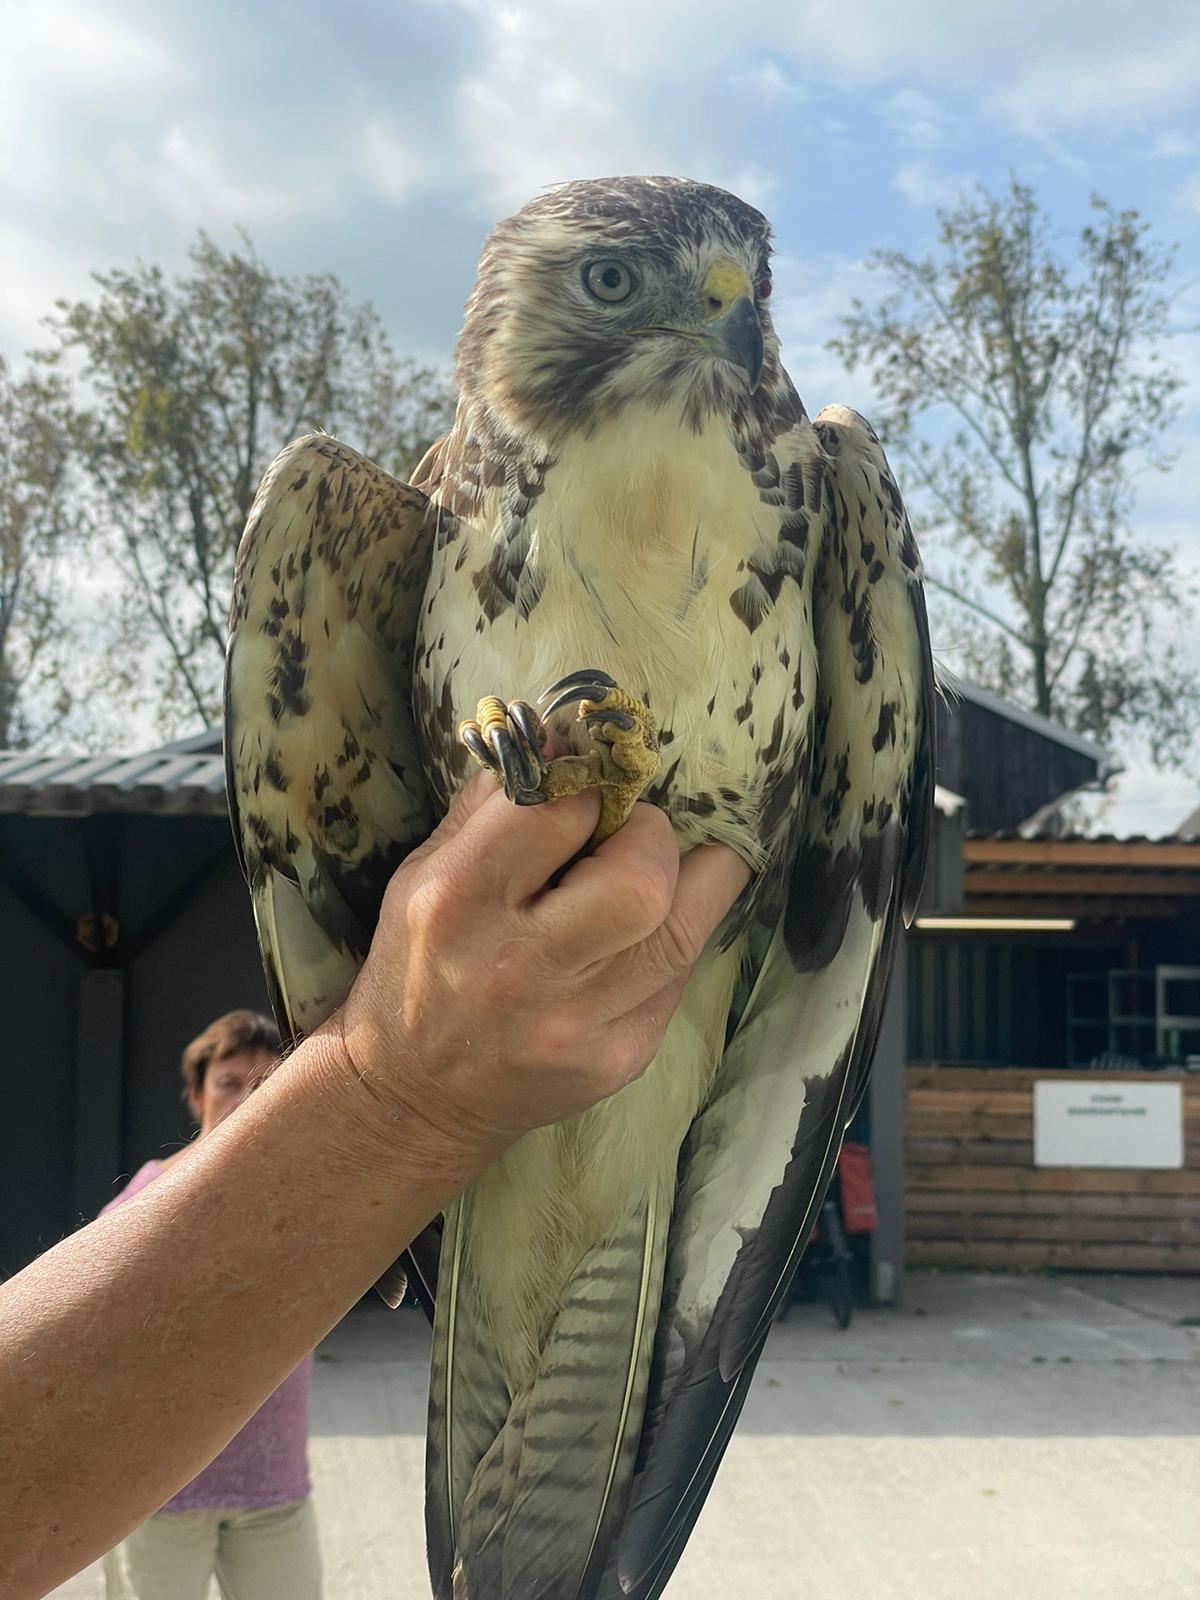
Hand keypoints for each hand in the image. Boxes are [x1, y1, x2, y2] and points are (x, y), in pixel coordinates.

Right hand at [333, 772, 748, 1163]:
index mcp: (458, 902)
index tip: (589, 790)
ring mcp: (577, 1022)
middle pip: (643, 876)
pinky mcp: (618, 1059)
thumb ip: (491, 806)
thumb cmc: (417, 967)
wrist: (410, 1099)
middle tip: (632, 835)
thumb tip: (564, 738)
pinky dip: (671, 941)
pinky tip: (639, 938)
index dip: (589, 786)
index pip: (561, 809)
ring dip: (686, 882)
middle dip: (652, 835)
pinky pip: (679, 977)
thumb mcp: (422, 874)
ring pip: (684, 928)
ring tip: (657, 871)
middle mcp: (519, 966)